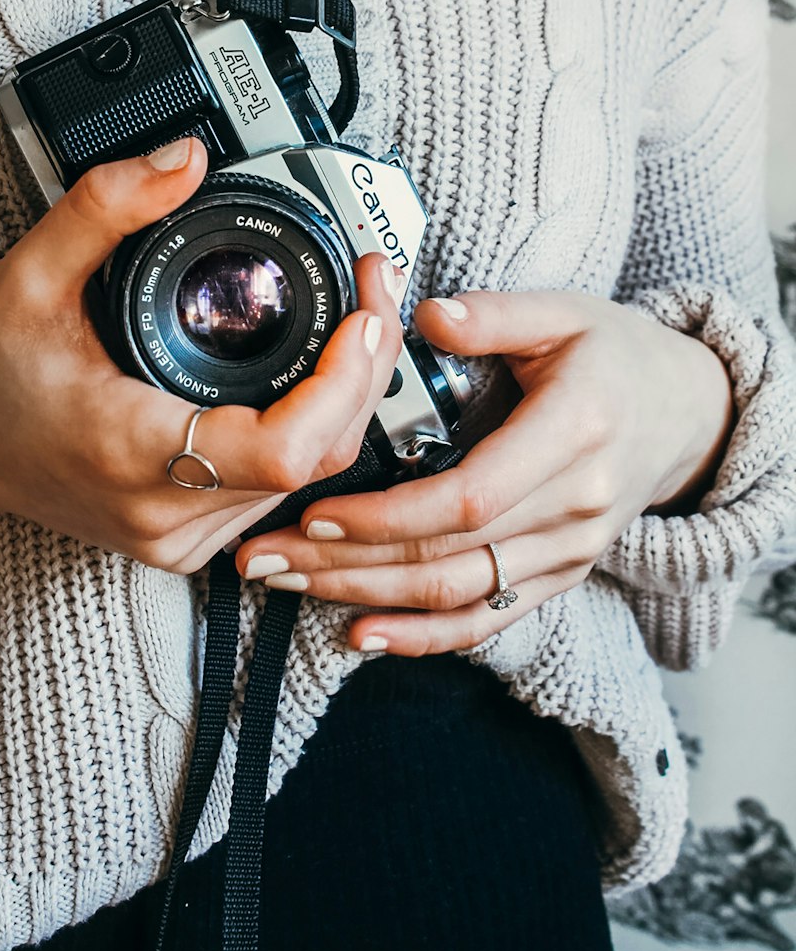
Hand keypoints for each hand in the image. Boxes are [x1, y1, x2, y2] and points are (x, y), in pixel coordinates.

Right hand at [0, 139, 403, 569]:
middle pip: (318, 462)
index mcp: (129, 452)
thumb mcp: (29, 273)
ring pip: (308, 484)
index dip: (344, 381)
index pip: (282, 450)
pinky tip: (320, 378)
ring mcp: (175, 537)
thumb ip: (106, 207)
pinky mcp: (181, 539)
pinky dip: (312, 433)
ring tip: (359, 322)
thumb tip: (184, 158)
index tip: (362, 311)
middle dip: (365, 372)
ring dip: (346, 402)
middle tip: (375, 290)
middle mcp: (162, 512)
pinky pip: (277, 493)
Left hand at [236, 289, 733, 654]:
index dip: (390, 517)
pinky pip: (488, 620)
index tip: (317, 513)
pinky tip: (361, 637)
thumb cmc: (616, 354)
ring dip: (367, 600)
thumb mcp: (565, 312)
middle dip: (348, 564)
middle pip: (450, 556)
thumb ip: (494, 314)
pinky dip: (423, 638)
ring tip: (288, 587)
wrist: (685, 412)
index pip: (471, 497)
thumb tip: (426, 313)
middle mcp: (578, 506)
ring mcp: (572, 551)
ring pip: (459, 596)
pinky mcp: (561, 577)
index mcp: (576, 432)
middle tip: (265, 558)